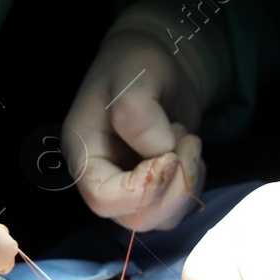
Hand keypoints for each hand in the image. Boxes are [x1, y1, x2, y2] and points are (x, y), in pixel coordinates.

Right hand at [62, 29, 205, 230]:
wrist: (158, 60)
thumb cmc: (136, 63)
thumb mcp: (133, 76)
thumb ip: (137, 113)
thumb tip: (160, 153)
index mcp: (85, 154)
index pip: (103, 199)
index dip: (142, 189)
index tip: (170, 154)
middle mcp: (104, 177)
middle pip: (136, 218)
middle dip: (172, 190)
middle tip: (189, 142)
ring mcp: (131, 186)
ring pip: (161, 219)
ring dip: (187, 184)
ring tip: (187, 139)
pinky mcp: (157, 186)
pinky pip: (178, 208)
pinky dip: (194, 183)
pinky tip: (190, 151)